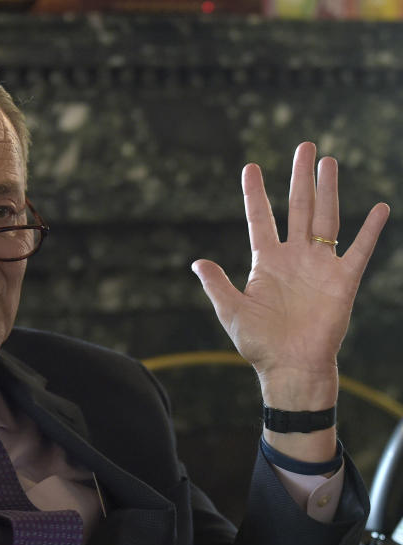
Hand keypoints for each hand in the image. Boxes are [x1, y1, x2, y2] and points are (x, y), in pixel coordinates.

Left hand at [192, 142, 388, 459]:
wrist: (291, 367)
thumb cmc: (259, 344)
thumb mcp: (231, 312)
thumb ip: (217, 285)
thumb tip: (197, 263)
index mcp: (266, 262)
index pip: (260, 218)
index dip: (255, 193)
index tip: (250, 167)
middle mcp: (294, 258)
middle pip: (297, 208)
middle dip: (299, 177)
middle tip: (304, 145)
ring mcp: (319, 266)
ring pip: (325, 218)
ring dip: (328, 190)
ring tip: (328, 161)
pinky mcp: (343, 281)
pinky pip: (359, 250)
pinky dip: (371, 230)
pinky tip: (380, 207)